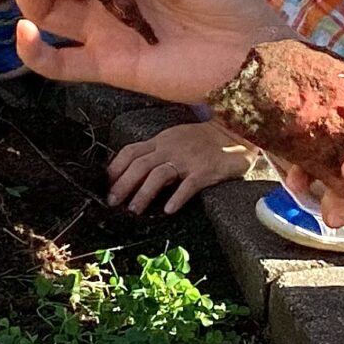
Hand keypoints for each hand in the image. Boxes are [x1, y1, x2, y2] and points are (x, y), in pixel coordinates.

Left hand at [107, 121, 252, 214]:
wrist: (237, 133)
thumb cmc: (206, 140)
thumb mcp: (177, 140)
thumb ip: (158, 153)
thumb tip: (136, 174)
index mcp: (162, 140)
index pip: (130, 151)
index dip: (115, 168)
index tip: (105, 185)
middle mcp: (171, 147)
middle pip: (139, 165)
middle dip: (123, 184)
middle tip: (113, 202)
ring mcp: (188, 158)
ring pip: (158, 175)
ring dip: (143, 193)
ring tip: (134, 210)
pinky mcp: (205, 170)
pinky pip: (188, 185)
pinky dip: (176, 197)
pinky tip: (168, 210)